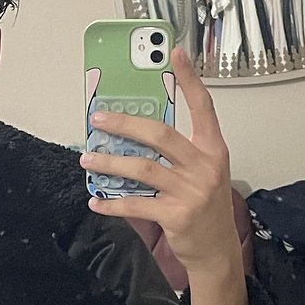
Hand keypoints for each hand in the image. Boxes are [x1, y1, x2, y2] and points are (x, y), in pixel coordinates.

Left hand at [80, 44, 240, 274]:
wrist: (216, 251)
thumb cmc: (205, 207)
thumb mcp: (201, 172)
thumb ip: (177, 152)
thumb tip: (134, 132)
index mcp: (213, 150)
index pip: (203, 107)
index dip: (189, 79)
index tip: (175, 54)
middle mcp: (205, 166)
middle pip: (160, 135)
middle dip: (125, 124)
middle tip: (99, 119)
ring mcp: (191, 192)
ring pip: (142, 168)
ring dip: (110, 162)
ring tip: (88, 158)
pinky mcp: (176, 215)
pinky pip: (136, 204)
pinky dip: (111, 203)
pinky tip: (96, 200)